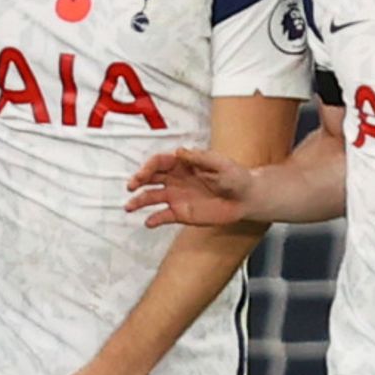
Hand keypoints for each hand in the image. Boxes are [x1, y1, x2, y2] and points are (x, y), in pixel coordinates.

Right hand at [124, 148, 254, 227]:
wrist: (246, 198)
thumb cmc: (235, 177)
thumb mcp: (220, 164)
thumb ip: (200, 158)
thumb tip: (180, 151)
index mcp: (182, 164)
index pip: (159, 162)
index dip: (149, 167)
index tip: (143, 174)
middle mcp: (175, 179)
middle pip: (150, 178)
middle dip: (138, 181)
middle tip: (130, 187)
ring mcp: (176, 196)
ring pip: (152, 197)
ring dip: (139, 201)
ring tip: (129, 207)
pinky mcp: (181, 213)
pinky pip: (163, 216)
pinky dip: (154, 219)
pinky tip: (149, 223)